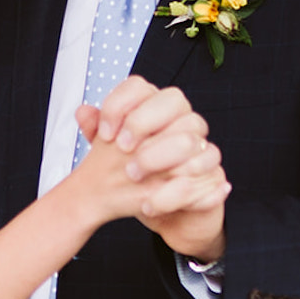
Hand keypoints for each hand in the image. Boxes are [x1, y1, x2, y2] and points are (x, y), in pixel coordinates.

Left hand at [76, 79, 228, 256]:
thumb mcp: (110, 156)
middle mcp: (184, 122)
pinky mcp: (215, 178)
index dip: (120, 104)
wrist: (161, 211)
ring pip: (189, 138)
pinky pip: (202, 177)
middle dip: (142, 123)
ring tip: (132, 177)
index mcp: (156, 111)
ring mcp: (204, 148)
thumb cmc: (137, 178)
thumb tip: (83, 112)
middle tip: (122, 150)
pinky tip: (150, 203)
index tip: (105, 134)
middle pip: (174, 100)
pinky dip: (173, 192)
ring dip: (157, 158)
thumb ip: (97, 133)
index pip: (141, 86)